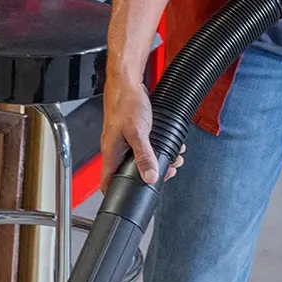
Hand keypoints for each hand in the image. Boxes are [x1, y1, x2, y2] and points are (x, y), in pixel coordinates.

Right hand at [102, 0, 181, 182]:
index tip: (132, 200)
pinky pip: (144, 148)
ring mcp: (123, 142)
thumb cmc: (125, 102)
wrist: (126, 80)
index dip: (117, 195)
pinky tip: (169, 146)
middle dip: (150, 175)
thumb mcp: (138, 131)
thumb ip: (144, 155)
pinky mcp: (132, 133)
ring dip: (158, 161)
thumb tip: (150, 176)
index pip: (108, 184)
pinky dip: (158, 149)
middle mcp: (115, 150)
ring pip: (139, 160)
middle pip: (129, 173)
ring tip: (173, 158)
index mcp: (111, 153)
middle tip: (167, 172)